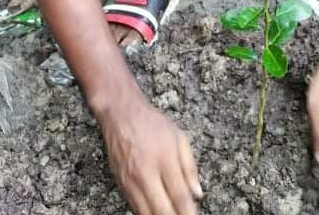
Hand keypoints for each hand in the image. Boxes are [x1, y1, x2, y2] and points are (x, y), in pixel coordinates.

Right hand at [100, 100, 202, 214]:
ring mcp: (130, 182)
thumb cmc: (152, 124)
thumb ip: (190, 167)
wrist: (120, 114)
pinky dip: (148, 214)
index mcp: (164, 158)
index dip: (188, 213)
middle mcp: (145, 173)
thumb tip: (197, 194)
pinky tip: (157, 212)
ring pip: (146, 214)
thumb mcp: (178, 137)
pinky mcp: (120, 186)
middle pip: (162, 211)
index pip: (179, 195)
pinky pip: (135, 208)